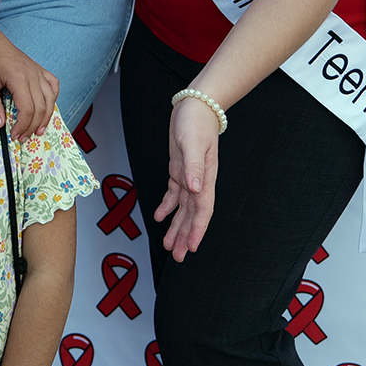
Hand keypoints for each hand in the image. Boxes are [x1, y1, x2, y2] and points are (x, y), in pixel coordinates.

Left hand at [0, 20, 58, 140]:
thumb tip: (0, 124)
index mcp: (19, 78)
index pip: (27, 109)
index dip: (23, 126)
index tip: (14, 135)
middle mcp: (33, 75)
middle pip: (40, 107)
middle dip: (33, 126)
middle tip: (23, 137)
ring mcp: (38, 71)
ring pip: (50, 99)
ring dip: (46, 117)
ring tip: (39, 130)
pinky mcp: (38, 69)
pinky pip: (53, 85)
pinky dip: (53, 98)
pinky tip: (48, 107)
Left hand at [155, 97, 219, 261]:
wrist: (194, 107)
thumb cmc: (196, 122)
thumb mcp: (192, 142)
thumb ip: (193, 166)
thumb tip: (195, 189)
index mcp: (205, 178)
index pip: (202, 209)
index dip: (197, 229)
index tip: (192, 247)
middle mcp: (199, 182)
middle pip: (193, 215)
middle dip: (186, 236)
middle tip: (179, 257)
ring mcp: (189, 177)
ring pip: (183, 209)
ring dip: (177, 227)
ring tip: (170, 246)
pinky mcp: (179, 170)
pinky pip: (174, 195)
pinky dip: (168, 207)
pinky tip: (161, 218)